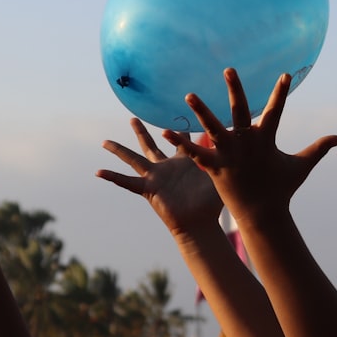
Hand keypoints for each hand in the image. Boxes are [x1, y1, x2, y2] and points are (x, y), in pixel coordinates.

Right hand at [96, 117, 223, 234]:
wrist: (201, 223)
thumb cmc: (213, 202)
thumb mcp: (217, 172)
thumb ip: (222, 154)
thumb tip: (238, 137)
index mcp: (183, 162)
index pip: (179, 139)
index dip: (179, 129)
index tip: (177, 114)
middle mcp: (166, 168)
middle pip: (150, 145)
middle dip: (142, 132)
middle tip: (132, 118)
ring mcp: (155, 178)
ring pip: (133, 159)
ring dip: (119, 150)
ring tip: (104, 141)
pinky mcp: (149, 190)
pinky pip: (128, 182)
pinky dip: (114, 178)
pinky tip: (99, 172)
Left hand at [162, 68, 336, 225]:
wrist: (262, 215)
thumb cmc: (281, 188)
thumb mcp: (301, 166)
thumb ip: (319, 148)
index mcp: (266, 139)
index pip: (276, 110)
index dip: (281, 92)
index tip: (285, 74)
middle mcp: (246, 143)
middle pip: (240, 111)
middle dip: (235, 90)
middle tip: (228, 69)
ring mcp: (229, 155)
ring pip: (213, 128)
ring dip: (201, 111)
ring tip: (188, 94)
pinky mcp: (215, 167)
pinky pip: (195, 152)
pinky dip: (181, 142)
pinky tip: (165, 131)